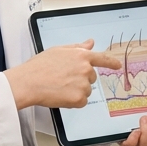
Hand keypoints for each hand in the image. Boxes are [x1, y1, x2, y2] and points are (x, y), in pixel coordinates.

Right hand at [6, 40, 121, 109]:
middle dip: (81, 79)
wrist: (29, 82)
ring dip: (76, 91)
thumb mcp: (59, 50)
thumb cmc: (39, 66)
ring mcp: (83, 84)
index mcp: (81, 56)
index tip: (118, 65)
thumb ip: (77, 47)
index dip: (111, 62)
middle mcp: (86, 69)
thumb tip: (90, 43)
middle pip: (91, 78)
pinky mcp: (79, 98)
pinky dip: (73, 102)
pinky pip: (81, 102)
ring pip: (86, 91)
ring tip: (59, 87)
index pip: (102, 58)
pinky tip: (60, 95)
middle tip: (63, 79)